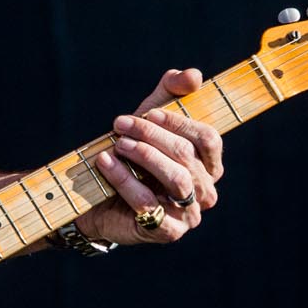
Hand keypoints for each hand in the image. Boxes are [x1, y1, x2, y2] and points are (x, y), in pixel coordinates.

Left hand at [83, 67, 224, 244]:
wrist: (98, 196)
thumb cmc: (131, 154)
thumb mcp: (149, 118)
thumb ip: (170, 92)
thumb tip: (193, 75)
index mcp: (209, 164)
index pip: (208, 138)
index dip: (180, 122)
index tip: (150, 113)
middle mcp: (205, 190)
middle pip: (187, 155)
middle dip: (151, 135)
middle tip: (120, 124)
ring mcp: (189, 214)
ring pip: (175, 179)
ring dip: (143, 155)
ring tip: (117, 143)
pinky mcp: (167, 231)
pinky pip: (150, 204)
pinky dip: (125, 180)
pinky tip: (106, 163)